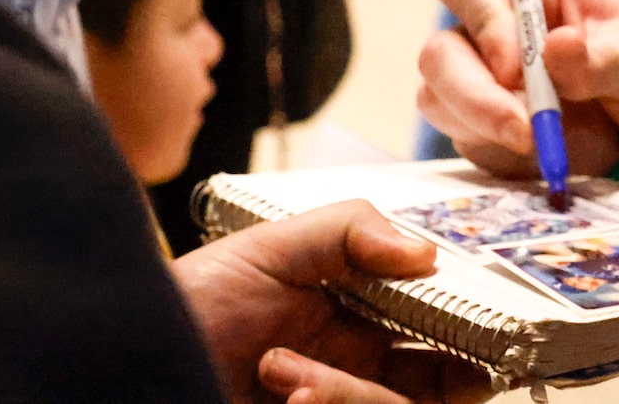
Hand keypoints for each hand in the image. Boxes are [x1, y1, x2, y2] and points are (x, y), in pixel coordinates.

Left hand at [174, 202, 493, 403]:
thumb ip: (350, 231)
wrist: (131, 357)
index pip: (450, 336)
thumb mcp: (270, 249)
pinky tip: (289, 396)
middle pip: (446, 387)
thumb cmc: (194, 303)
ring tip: (284, 375)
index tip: (487, 324)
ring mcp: (339, 403)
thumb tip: (428, 253)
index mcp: (367, 321)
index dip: (478, 335)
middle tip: (448, 366)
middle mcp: (364, 373)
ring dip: (354, 396)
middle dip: (448, 376)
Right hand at [416, 0, 618, 177]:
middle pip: (438, 51)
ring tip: (543, 144)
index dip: (480, 18)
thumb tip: (558, 46)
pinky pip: (463, 140)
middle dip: (474, 93)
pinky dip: (496, 154)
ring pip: (437, 98)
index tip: (516, 65)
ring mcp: (473, 81)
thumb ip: (600, 57)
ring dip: (483, 126)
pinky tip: (538, 158)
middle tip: (524, 128)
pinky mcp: (477, 127)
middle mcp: (482, 30)